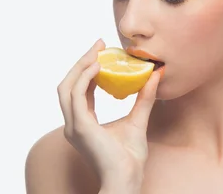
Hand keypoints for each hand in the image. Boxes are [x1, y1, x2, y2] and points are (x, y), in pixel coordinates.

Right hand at [57, 39, 160, 192]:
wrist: (127, 179)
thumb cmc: (130, 158)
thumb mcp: (139, 120)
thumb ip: (144, 98)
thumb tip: (155, 75)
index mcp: (83, 122)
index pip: (80, 89)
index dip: (88, 69)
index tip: (102, 51)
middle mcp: (74, 123)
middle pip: (68, 84)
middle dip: (81, 62)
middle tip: (99, 44)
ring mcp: (74, 126)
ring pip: (67, 87)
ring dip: (80, 66)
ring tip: (97, 51)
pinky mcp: (80, 127)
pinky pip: (76, 96)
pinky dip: (84, 78)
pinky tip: (98, 66)